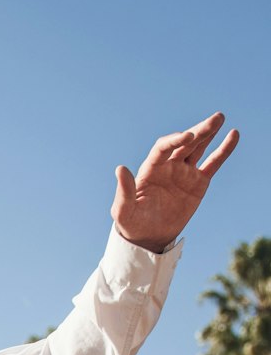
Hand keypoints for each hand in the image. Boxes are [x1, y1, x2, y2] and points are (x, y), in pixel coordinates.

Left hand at [111, 112, 238, 253]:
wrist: (148, 236)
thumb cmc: (132, 223)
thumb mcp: (124, 212)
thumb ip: (124, 191)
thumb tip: (120, 168)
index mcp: (150, 168)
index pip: (163, 147)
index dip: (175, 140)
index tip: (188, 136)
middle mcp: (168, 165)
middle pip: (184, 143)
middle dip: (198, 131)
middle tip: (215, 118)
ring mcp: (184, 172)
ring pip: (198, 148)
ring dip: (208, 133)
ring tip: (220, 118)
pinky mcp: (198, 182)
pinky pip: (212, 163)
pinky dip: (223, 150)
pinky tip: (233, 135)